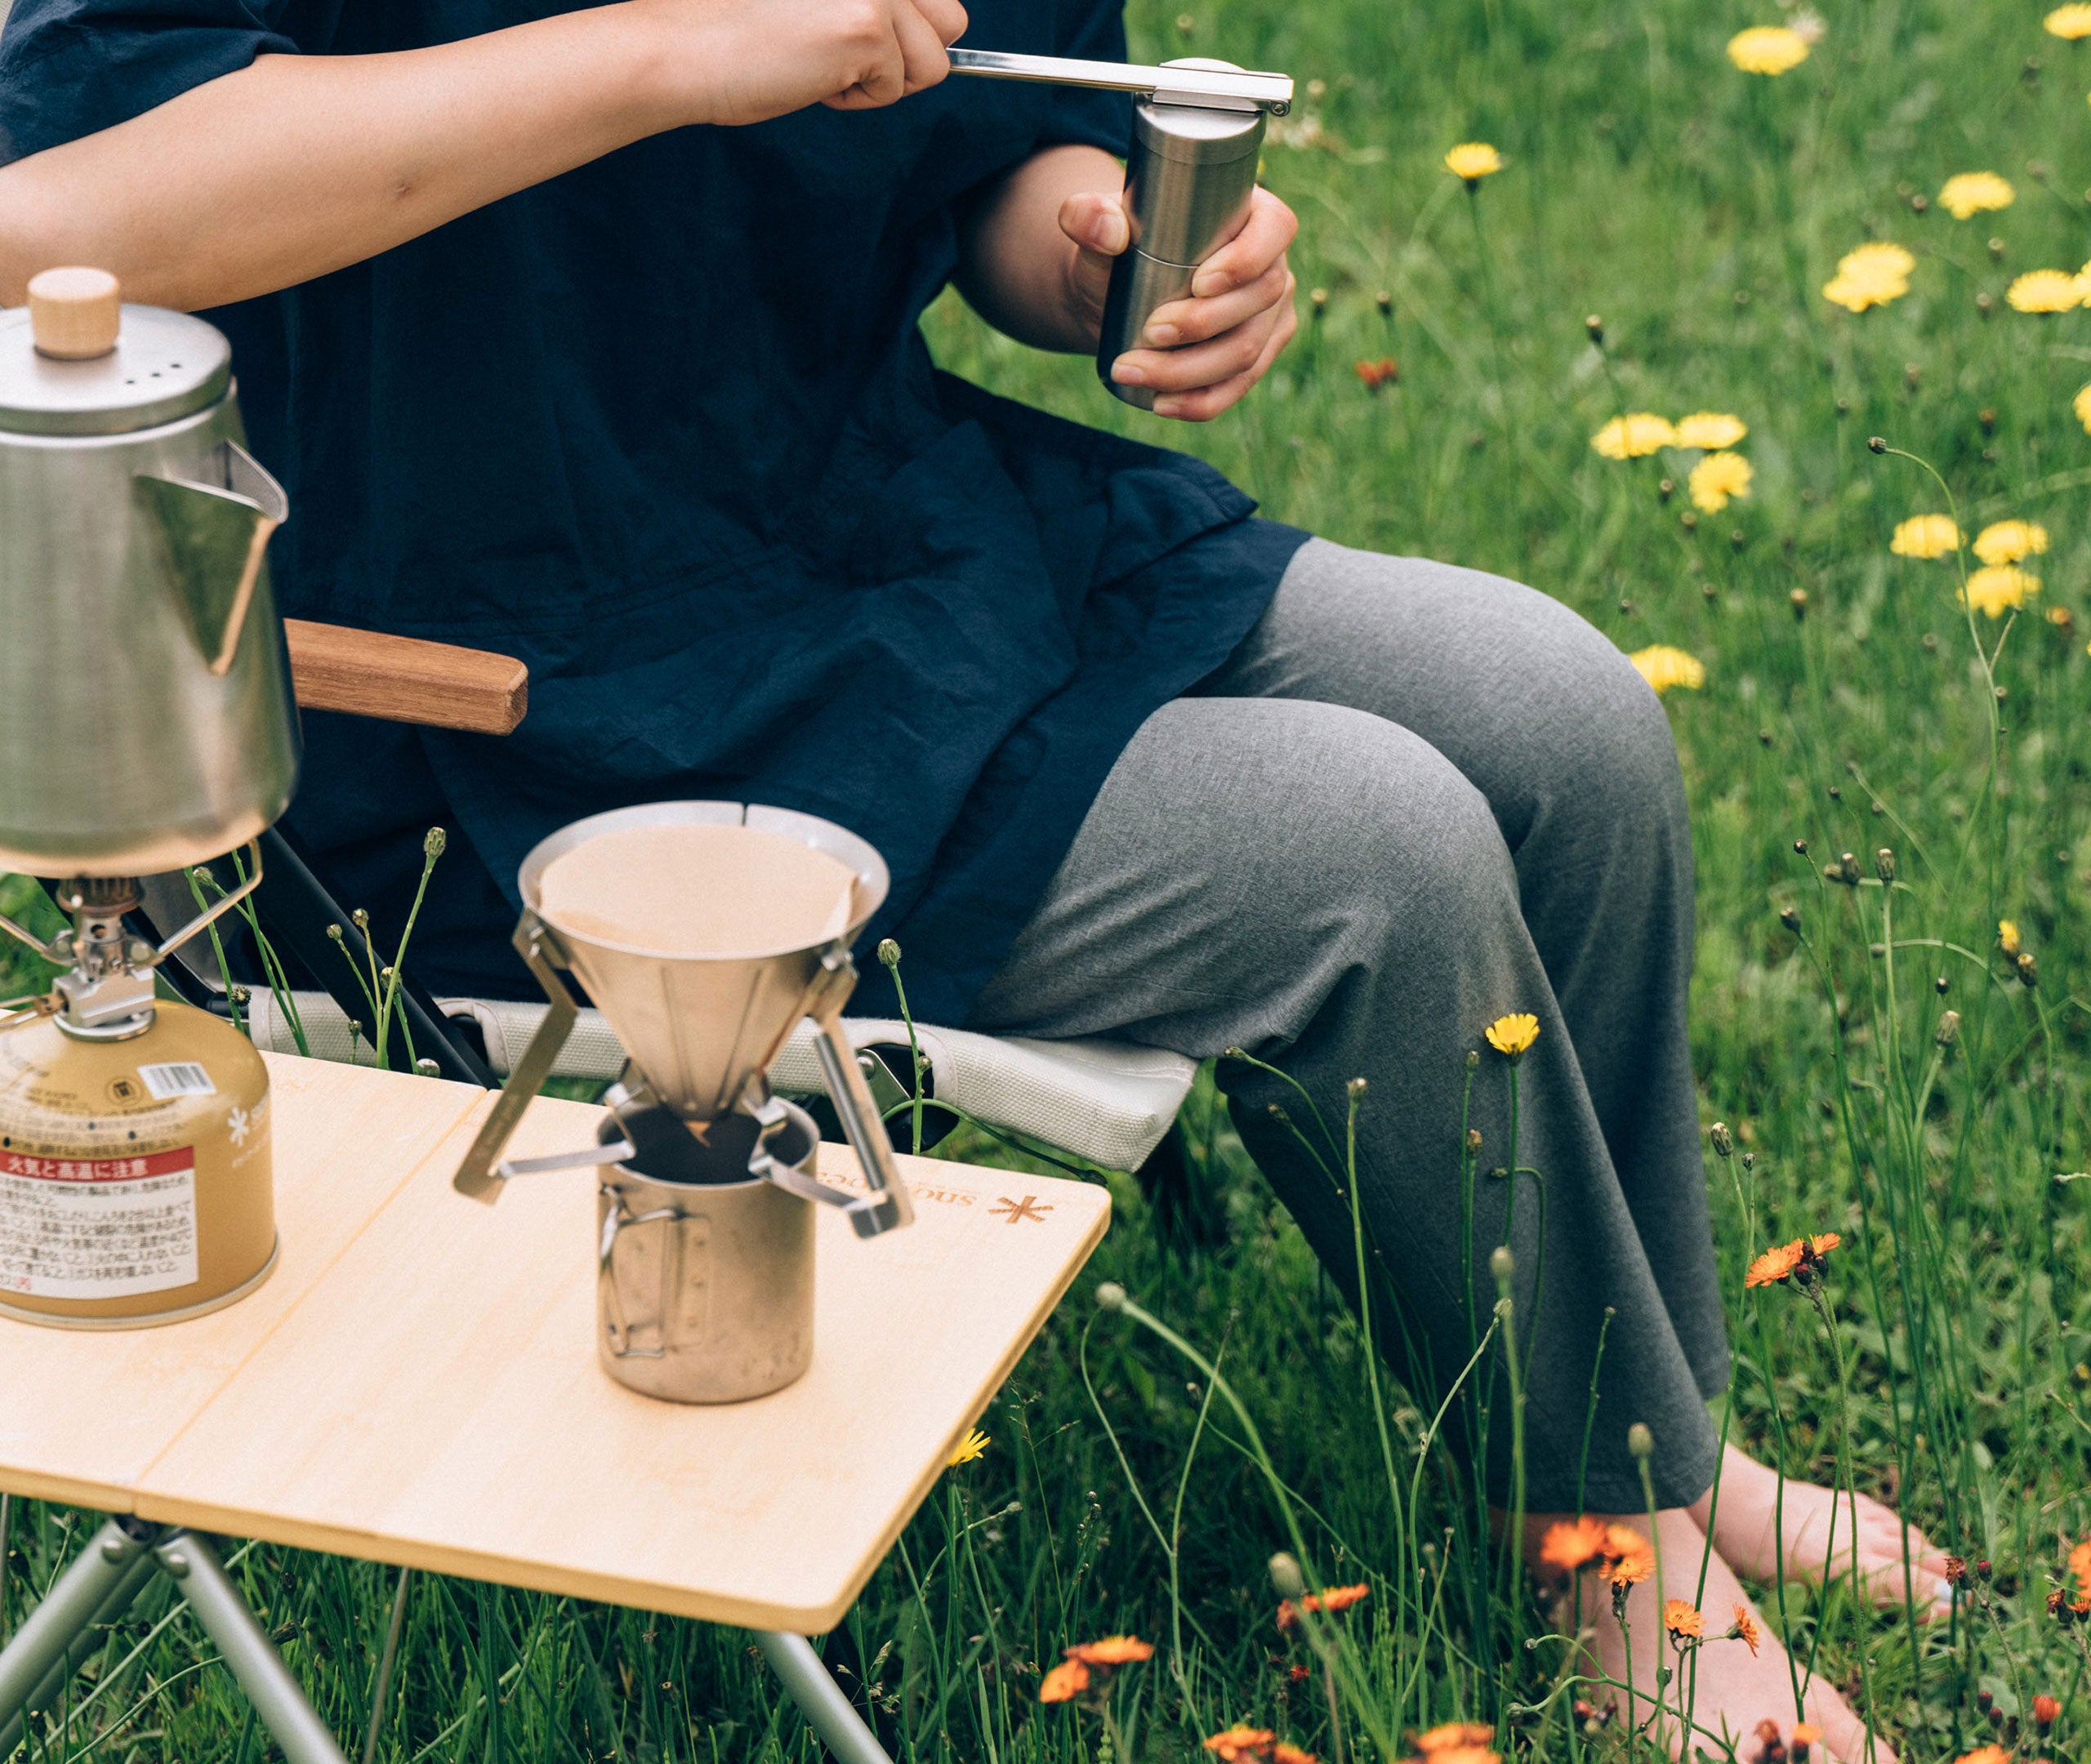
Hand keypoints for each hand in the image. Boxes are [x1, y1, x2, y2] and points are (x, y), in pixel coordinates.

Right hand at [647, 0, 968, 126]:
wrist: (694, 49)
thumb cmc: (748, 30)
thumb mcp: (825, 3)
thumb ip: (876, 3)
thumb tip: (937, 32)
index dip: (911, 30)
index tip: (862, 41)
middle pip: (953, 20)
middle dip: (913, 55)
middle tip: (851, 57)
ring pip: (936, 62)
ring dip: (886, 81)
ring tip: (827, 64)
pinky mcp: (867, 28)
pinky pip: (897, 88)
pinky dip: (859, 99)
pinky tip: (813, 77)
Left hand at [1058, 183, 1297, 420]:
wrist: (1115, 295)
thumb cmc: (1119, 248)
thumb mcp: (1096, 226)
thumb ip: (1088, 215)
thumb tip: (1107, 229)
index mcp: (1253, 216)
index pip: (1274, 230)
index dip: (1246, 260)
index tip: (1198, 283)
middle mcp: (1273, 266)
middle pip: (1260, 299)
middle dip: (1204, 324)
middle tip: (1148, 332)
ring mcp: (1269, 317)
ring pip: (1247, 353)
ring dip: (1189, 370)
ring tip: (1131, 370)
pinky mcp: (1255, 357)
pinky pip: (1237, 387)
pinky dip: (1199, 401)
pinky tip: (1160, 403)